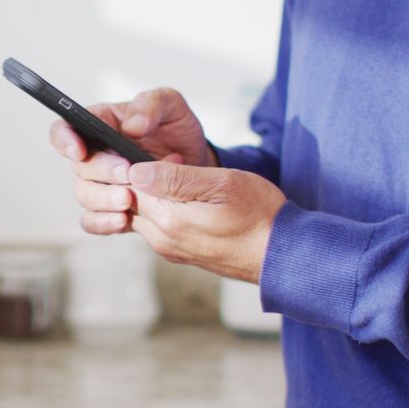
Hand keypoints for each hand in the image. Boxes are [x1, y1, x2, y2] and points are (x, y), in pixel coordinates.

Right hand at [48, 87, 216, 240]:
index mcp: (100, 124)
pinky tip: (122, 220)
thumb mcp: (172, 106)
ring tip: (129, 200)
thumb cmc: (177, 131)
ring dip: (104, 199)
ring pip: (84, 195)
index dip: (65, 140)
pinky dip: (104, 223)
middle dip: (102, 172)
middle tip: (128, 173)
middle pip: (78, 166)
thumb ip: (151, 105)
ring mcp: (100, 184)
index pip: (65, 129)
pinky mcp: (110, 209)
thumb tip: (132, 125)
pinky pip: (92, 221)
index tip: (79, 151)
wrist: (196, 166)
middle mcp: (94, 155)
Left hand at [127, 161, 284, 282]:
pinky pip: (154, 225)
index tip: (162, 154)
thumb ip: (175, 178)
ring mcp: (168, 248)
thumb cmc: (258, 214)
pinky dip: (162, 207)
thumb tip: (135, 172)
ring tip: (181, 177)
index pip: (128, 186)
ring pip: (141, 213)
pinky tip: (185, 197)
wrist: (280, 253)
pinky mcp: (177, 252)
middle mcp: (161, 238)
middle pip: (129, 201)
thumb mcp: (221, 184)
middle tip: (173, 162)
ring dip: (152, 193)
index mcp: (169, 220)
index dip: (138, 163)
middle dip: (140, 179)